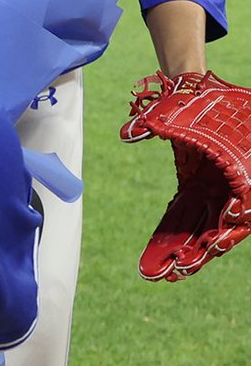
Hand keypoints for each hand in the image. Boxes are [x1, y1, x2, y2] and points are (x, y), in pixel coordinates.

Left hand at [121, 71, 250, 280]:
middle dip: (191, 254)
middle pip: (213, 229)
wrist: (202, 90)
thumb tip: (128, 132)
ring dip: (180, 250)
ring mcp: (213, 189)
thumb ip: (156, 123)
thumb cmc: (201, 100)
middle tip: (166, 275)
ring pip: (199, 227)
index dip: (220, 233)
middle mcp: (228, 186)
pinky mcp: (198, 187)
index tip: (203, 251)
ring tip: (156, 273)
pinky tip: (157, 250)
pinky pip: (186, 214)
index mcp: (238, 171)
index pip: (235, 212)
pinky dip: (172, 231)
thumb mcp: (180, 112)